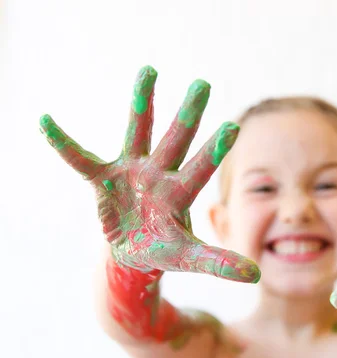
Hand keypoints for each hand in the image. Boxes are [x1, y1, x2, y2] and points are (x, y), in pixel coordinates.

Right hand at [40, 66, 259, 282]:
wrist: (134, 250)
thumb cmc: (165, 249)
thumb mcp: (189, 258)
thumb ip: (219, 262)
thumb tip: (255, 275)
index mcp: (180, 194)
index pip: (199, 169)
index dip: (214, 151)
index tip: (234, 127)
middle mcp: (159, 175)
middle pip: (176, 140)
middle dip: (187, 114)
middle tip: (203, 84)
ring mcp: (132, 171)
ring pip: (138, 131)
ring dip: (142, 102)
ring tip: (150, 70)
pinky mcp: (104, 178)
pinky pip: (81, 158)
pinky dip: (64, 144)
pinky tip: (46, 122)